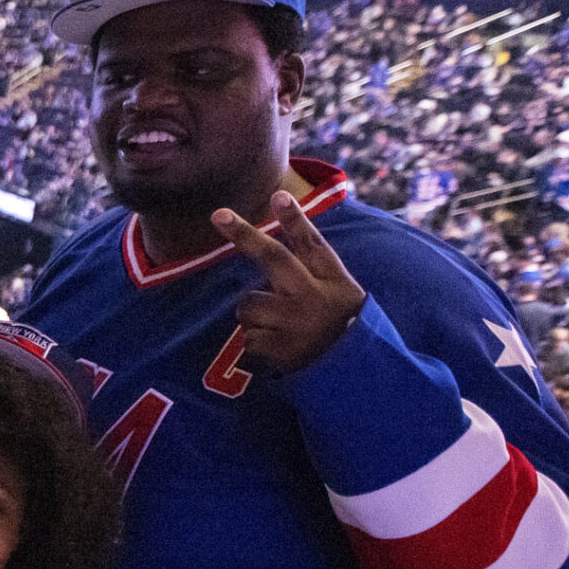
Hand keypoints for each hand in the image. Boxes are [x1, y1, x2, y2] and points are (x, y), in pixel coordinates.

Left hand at [211, 190, 367, 373]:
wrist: (350, 374)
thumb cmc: (340, 324)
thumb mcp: (342, 292)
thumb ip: (315, 267)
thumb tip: (279, 234)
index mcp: (332, 280)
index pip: (312, 244)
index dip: (295, 220)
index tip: (278, 195)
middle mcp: (312, 296)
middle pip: (274, 259)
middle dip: (245, 235)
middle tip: (218, 214)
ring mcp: (294, 323)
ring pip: (248, 303)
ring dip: (252, 312)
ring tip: (277, 325)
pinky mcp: (279, 349)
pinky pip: (247, 336)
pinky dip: (255, 340)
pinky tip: (277, 346)